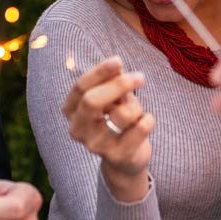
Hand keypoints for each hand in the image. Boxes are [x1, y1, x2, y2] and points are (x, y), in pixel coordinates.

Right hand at [62, 57, 153, 203]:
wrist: (125, 159)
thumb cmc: (117, 119)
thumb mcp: (112, 97)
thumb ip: (112, 80)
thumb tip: (116, 65)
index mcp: (71, 111)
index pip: (80, 87)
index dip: (100, 72)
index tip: (118, 61)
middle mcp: (78, 130)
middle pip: (92, 101)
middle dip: (118, 85)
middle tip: (140, 77)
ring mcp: (96, 146)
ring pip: (121, 114)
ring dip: (136, 106)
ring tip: (137, 112)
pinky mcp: (117, 156)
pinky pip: (140, 128)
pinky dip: (149, 119)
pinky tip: (146, 121)